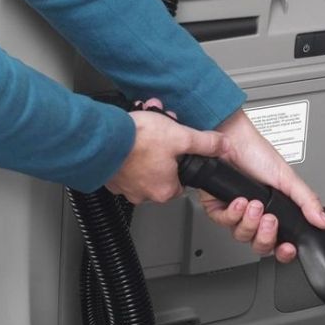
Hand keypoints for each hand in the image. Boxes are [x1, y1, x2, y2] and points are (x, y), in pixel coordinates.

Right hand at [105, 101, 226, 204]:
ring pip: (142, 167)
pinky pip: (123, 166)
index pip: (182, 179)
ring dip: (144, 148)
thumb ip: (205, 143)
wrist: (102, 139)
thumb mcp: (180, 136)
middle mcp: (144, 194)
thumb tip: (222, 146)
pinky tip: (127, 139)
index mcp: (165, 189)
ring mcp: (125, 188)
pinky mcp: (110, 178)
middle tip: (158, 133)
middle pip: (162, 171)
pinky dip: (126, 152)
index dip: (181, 159)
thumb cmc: (137, 141)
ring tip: (142, 131)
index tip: (175, 146)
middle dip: (162, 149)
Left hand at [201, 109, 324, 263]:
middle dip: (265, 236)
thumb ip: (307, 201)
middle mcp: (255, 216)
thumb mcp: (288, 178)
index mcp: (275, 211)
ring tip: (254, 204)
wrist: (231, 138)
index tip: (288, 247)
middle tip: (270, 219)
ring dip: (249, 221)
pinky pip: (223, 222)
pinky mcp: (217, 207)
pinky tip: (239, 201)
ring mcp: (236, 213)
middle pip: (260, 245)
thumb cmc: (256, 152)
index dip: (284, 251)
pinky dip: (233, 213)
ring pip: (241, 235)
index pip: (280, 242)